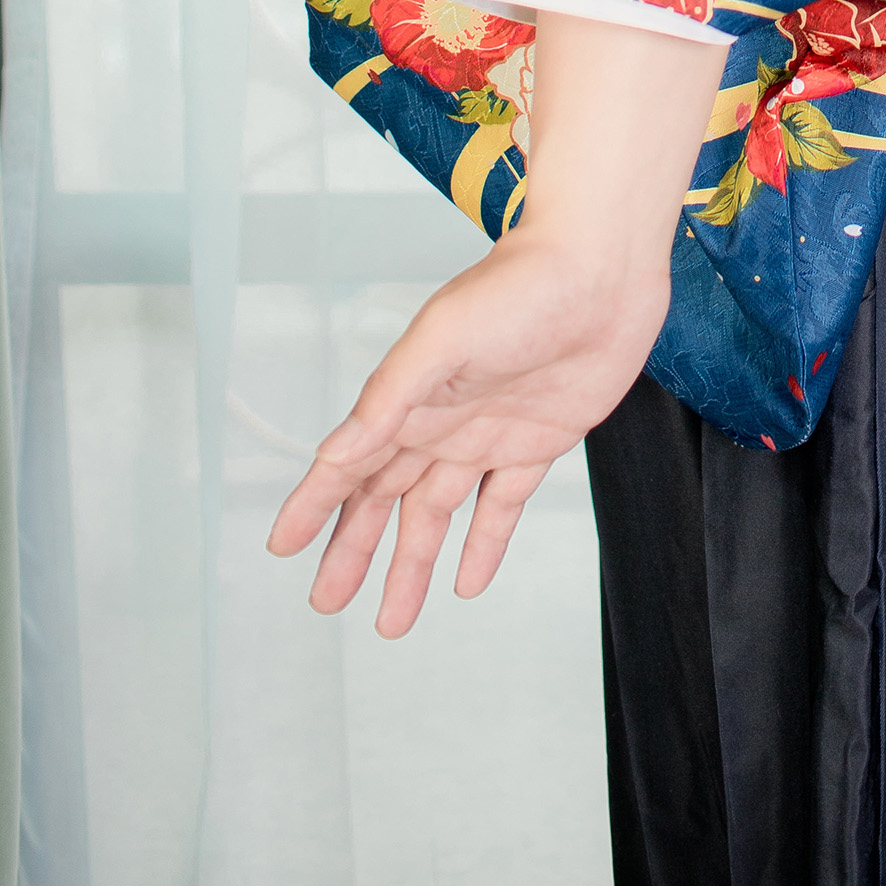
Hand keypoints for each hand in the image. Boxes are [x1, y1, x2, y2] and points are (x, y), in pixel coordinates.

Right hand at [267, 227, 671, 634]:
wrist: (602, 268)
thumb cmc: (520, 284)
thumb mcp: (442, 339)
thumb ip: (388, 400)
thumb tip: (334, 454)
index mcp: (410, 397)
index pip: (349, 464)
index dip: (313, 505)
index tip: (282, 545)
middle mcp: (442, 421)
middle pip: (385, 500)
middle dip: (353, 551)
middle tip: (327, 600)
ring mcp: (488, 434)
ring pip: (436, 514)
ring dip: (412, 563)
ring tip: (393, 618)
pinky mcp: (538, 442)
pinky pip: (502, 506)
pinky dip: (483, 545)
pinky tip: (467, 581)